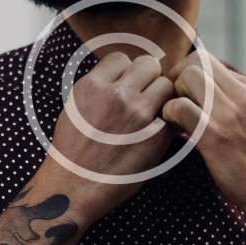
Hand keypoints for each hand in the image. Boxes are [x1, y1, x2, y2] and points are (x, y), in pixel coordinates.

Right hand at [47, 51, 178, 220]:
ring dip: (161, 97)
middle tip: (144, 97)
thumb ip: (98, 85)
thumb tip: (121, 71)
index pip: (122, 58)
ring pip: (166, 84)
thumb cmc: (73, 149)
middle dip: (148, 78)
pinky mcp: (156, 136)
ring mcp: (138, 115)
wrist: (74, 186)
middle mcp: (116, 95)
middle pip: (149, 64)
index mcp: (92, 86)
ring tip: (151, 114)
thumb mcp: (74, 106)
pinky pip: (173, 114)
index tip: (124, 87)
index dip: (125, 72)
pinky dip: (168, 121)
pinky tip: (157, 131)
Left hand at [162, 50, 245, 231]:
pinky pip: (181, 108)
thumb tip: (208, 94)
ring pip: (188, 76)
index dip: (189, 74)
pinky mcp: (216, 136)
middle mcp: (244, 94)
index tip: (182, 93)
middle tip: (173, 100)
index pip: (211, 61)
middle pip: (197, 59)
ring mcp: (230, 114)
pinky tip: (174, 129)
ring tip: (174, 115)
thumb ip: (240, 102)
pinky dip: (170, 114)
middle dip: (177, 76)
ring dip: (173, 93)